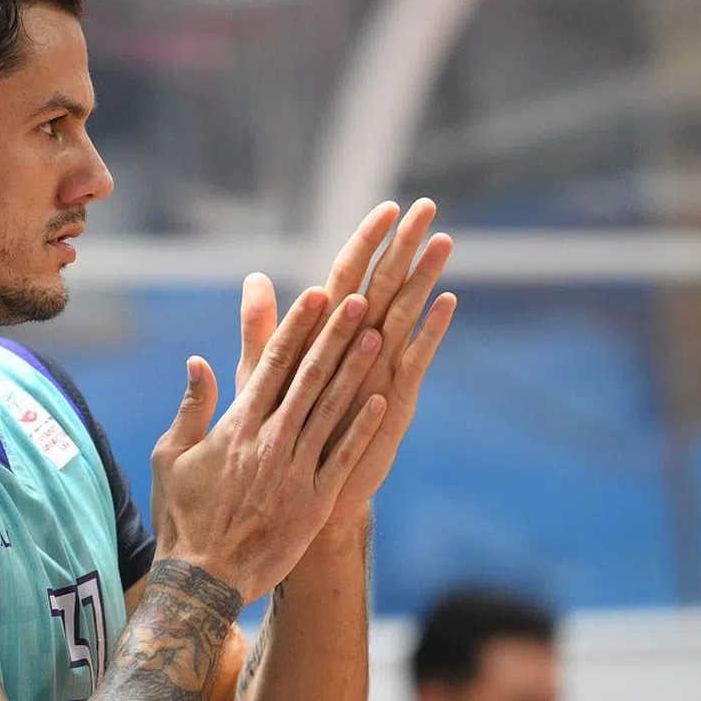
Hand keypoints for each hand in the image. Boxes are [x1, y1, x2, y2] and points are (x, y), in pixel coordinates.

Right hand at [151, 286, 388, 606]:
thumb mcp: (171, 457)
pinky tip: (383, 398)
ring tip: (378, 333)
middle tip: (358, 298)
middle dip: (334, 334)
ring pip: (331, 409)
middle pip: (308, 377)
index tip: (317, 294)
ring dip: (355, 369)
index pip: (271, 364)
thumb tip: (198, 361)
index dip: (297, 326)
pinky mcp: (314, 501)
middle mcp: (269, 440)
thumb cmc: (182, 517)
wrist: (202, 580)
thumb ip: (191, 407)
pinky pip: (343, 457)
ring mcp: (295, 471)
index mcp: (236, 425)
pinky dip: (363, 427)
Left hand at [236, 200, 455, 526]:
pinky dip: (428, 334)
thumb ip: (263, 327)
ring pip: (403, 316)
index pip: (348, 278)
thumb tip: (254, 277)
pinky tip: (446, 304)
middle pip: (383, 287)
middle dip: (403, 247)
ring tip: (443, 241)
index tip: (388, 207)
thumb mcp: (263, 374)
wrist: (292, 493)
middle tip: (427, 206)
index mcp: (326, 338)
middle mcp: (358, 349)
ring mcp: (378, 374)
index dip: (365, 243)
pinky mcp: (392, 405)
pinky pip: (412, 364)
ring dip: (423, 279)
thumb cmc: (276, 432)